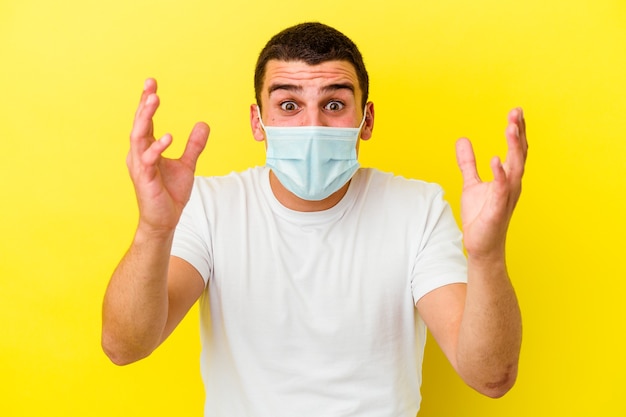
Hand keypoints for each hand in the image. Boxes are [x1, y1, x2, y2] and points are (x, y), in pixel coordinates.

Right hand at [127, 78, 209, 233]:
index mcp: (147, 149)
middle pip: (139, 123)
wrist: (165, 220)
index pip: (145, 120)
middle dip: (144, 104)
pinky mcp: (145, 179)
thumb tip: (204, 124)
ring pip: (138, 136)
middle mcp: (139, 154)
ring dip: (145, 117)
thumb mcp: (187, 165)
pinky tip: (168, 136)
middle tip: (151, 86)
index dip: (147, 102)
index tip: (151, 83)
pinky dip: (157, 147)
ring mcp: (140, 166)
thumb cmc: (170, 193)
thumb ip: (194, 145)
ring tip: (154, 100)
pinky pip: (148, 159)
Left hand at [455, 108, 527, 258]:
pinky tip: (495, 160)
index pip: (516, 149)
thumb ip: (468, 163)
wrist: (480, 245)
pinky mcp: (498, 209)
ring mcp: (506, 196)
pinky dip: (500, 174)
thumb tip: (462, 140)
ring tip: (510, 127)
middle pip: (519, 154)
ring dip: (513, 147)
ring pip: (515, 168)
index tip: (516, 111)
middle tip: (516, 111)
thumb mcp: (470, 184)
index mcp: (508, 177)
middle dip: (518, 132)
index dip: (517, 130)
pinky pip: (501, 189)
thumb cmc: (480, 216)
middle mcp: (512, 184)